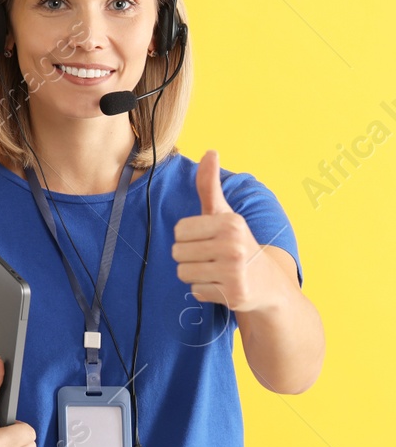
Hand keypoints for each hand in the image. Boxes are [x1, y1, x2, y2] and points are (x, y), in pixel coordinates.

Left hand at [172, 150, 275, 312]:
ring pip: (184, 273)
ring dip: (196, 275)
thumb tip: (210, 151)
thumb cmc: (238, 244)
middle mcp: (234, 245)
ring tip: (217, 272)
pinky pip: (196, 291)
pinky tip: (224, 287)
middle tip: (213, 259)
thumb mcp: (224, 214)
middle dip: (190, 258)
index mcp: (230, 222)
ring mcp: (235, 271)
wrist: (269, 285)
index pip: (179, 231)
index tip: (208, 240)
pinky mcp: (234, 294)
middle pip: (178, 253)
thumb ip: (210, 186)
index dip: (188, 238)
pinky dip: (206, 291)